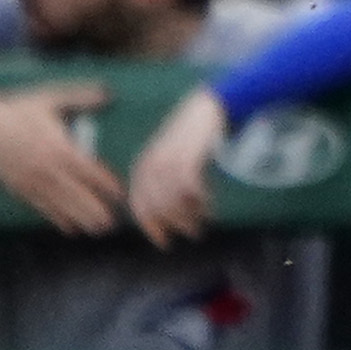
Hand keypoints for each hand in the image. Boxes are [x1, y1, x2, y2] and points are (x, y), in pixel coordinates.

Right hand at [0, 85, 117, 233]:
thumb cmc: (18, 111)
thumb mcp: (51, 99)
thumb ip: (81, 97)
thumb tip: (109, 94)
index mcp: (58, 148)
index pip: (89, 171)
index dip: (106, 184)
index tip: (121, 193)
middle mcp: (47, 169)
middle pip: (76, 194)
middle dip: (95, 209)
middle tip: (113, 224)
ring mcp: (32, 181)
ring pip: (60, 205)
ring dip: (80, 218)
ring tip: (97, 230)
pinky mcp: (19, 189)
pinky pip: (41, 207)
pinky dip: (57, 218)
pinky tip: (69, 228)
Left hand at [125, 86, 226, 242]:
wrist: (208, 107)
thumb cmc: (191, 136)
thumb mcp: (171, 158)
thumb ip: (164, 181)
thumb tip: (169, 213)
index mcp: (142, 168)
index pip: (140, 207)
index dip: (152, 227)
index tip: (166, 242)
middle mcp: (150, 166)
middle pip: (157, 208)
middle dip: (175, 225)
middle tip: (194, 233)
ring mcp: (168, 161)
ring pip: (173, 201)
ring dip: (190, 216)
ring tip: (205, 220)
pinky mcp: (188, 158)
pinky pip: (190, 189)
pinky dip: (200, 201)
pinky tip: (210, 203)